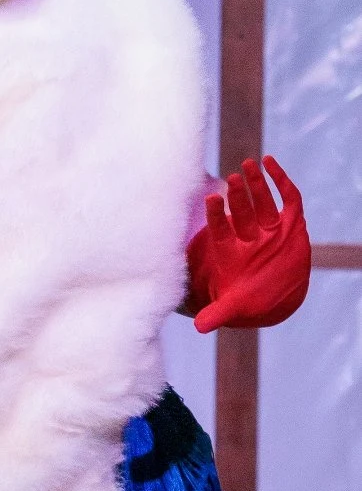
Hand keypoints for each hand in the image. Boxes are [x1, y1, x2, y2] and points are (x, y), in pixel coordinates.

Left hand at [187, 155, 310, 332]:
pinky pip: (288, 200)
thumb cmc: (250, 300)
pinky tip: (271, 162)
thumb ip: (217, 313)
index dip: (216, 216)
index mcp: (233, 253)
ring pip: (262, 203)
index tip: (210, 199)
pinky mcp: (291, 225)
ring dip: (257, 184)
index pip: (221, 231)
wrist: (274, 298)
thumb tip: (199, 327)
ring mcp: (271, 230)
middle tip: (232, 178)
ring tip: (249, 164)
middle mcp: (250, 238)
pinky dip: (281, 181)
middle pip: (242, 213)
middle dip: (238, 197)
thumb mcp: (234, 308)